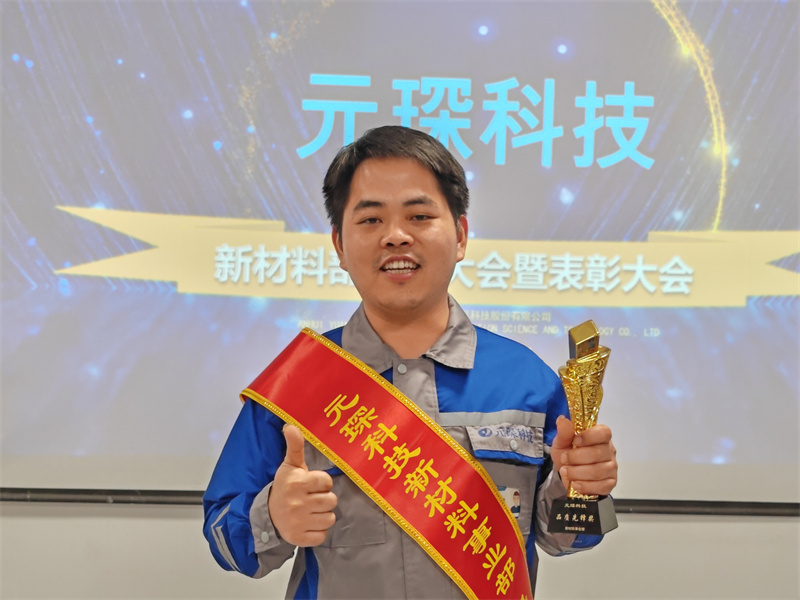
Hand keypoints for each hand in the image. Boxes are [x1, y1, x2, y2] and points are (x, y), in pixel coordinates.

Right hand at [268, 424, 336, 546]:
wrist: (268, 514)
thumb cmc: (285, 486)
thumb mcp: (290, 465)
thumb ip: (294, 445)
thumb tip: (290, 425)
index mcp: (297, 484)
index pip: (327, 482)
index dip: (323, 483)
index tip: (313, 484)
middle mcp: (298, 504)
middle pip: (332, 501)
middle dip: (324, 499)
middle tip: (312, 498)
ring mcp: (299, 522)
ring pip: (330, 518)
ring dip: (323, 515)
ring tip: (311, 510)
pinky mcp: (300, 539)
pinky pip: (323, 535)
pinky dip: (318, 531)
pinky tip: (308, 523)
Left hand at [550, 416, 616, 496]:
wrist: (566, 474)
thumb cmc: (567, 454)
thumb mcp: (561, 442)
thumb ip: (563, 432)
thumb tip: (562, 419)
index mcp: (600, 436)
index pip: (604, 432)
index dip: (590, 436)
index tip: (575, 441)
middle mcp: (609, 451)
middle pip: (598, 453)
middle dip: (576, 457)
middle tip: (564, 459)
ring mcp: (611, 468)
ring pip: (597, 471)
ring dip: (577, 472)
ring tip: (566, 471)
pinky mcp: (610, 483)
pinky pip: (600, 486)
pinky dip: (584, 486)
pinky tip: (575, 484)